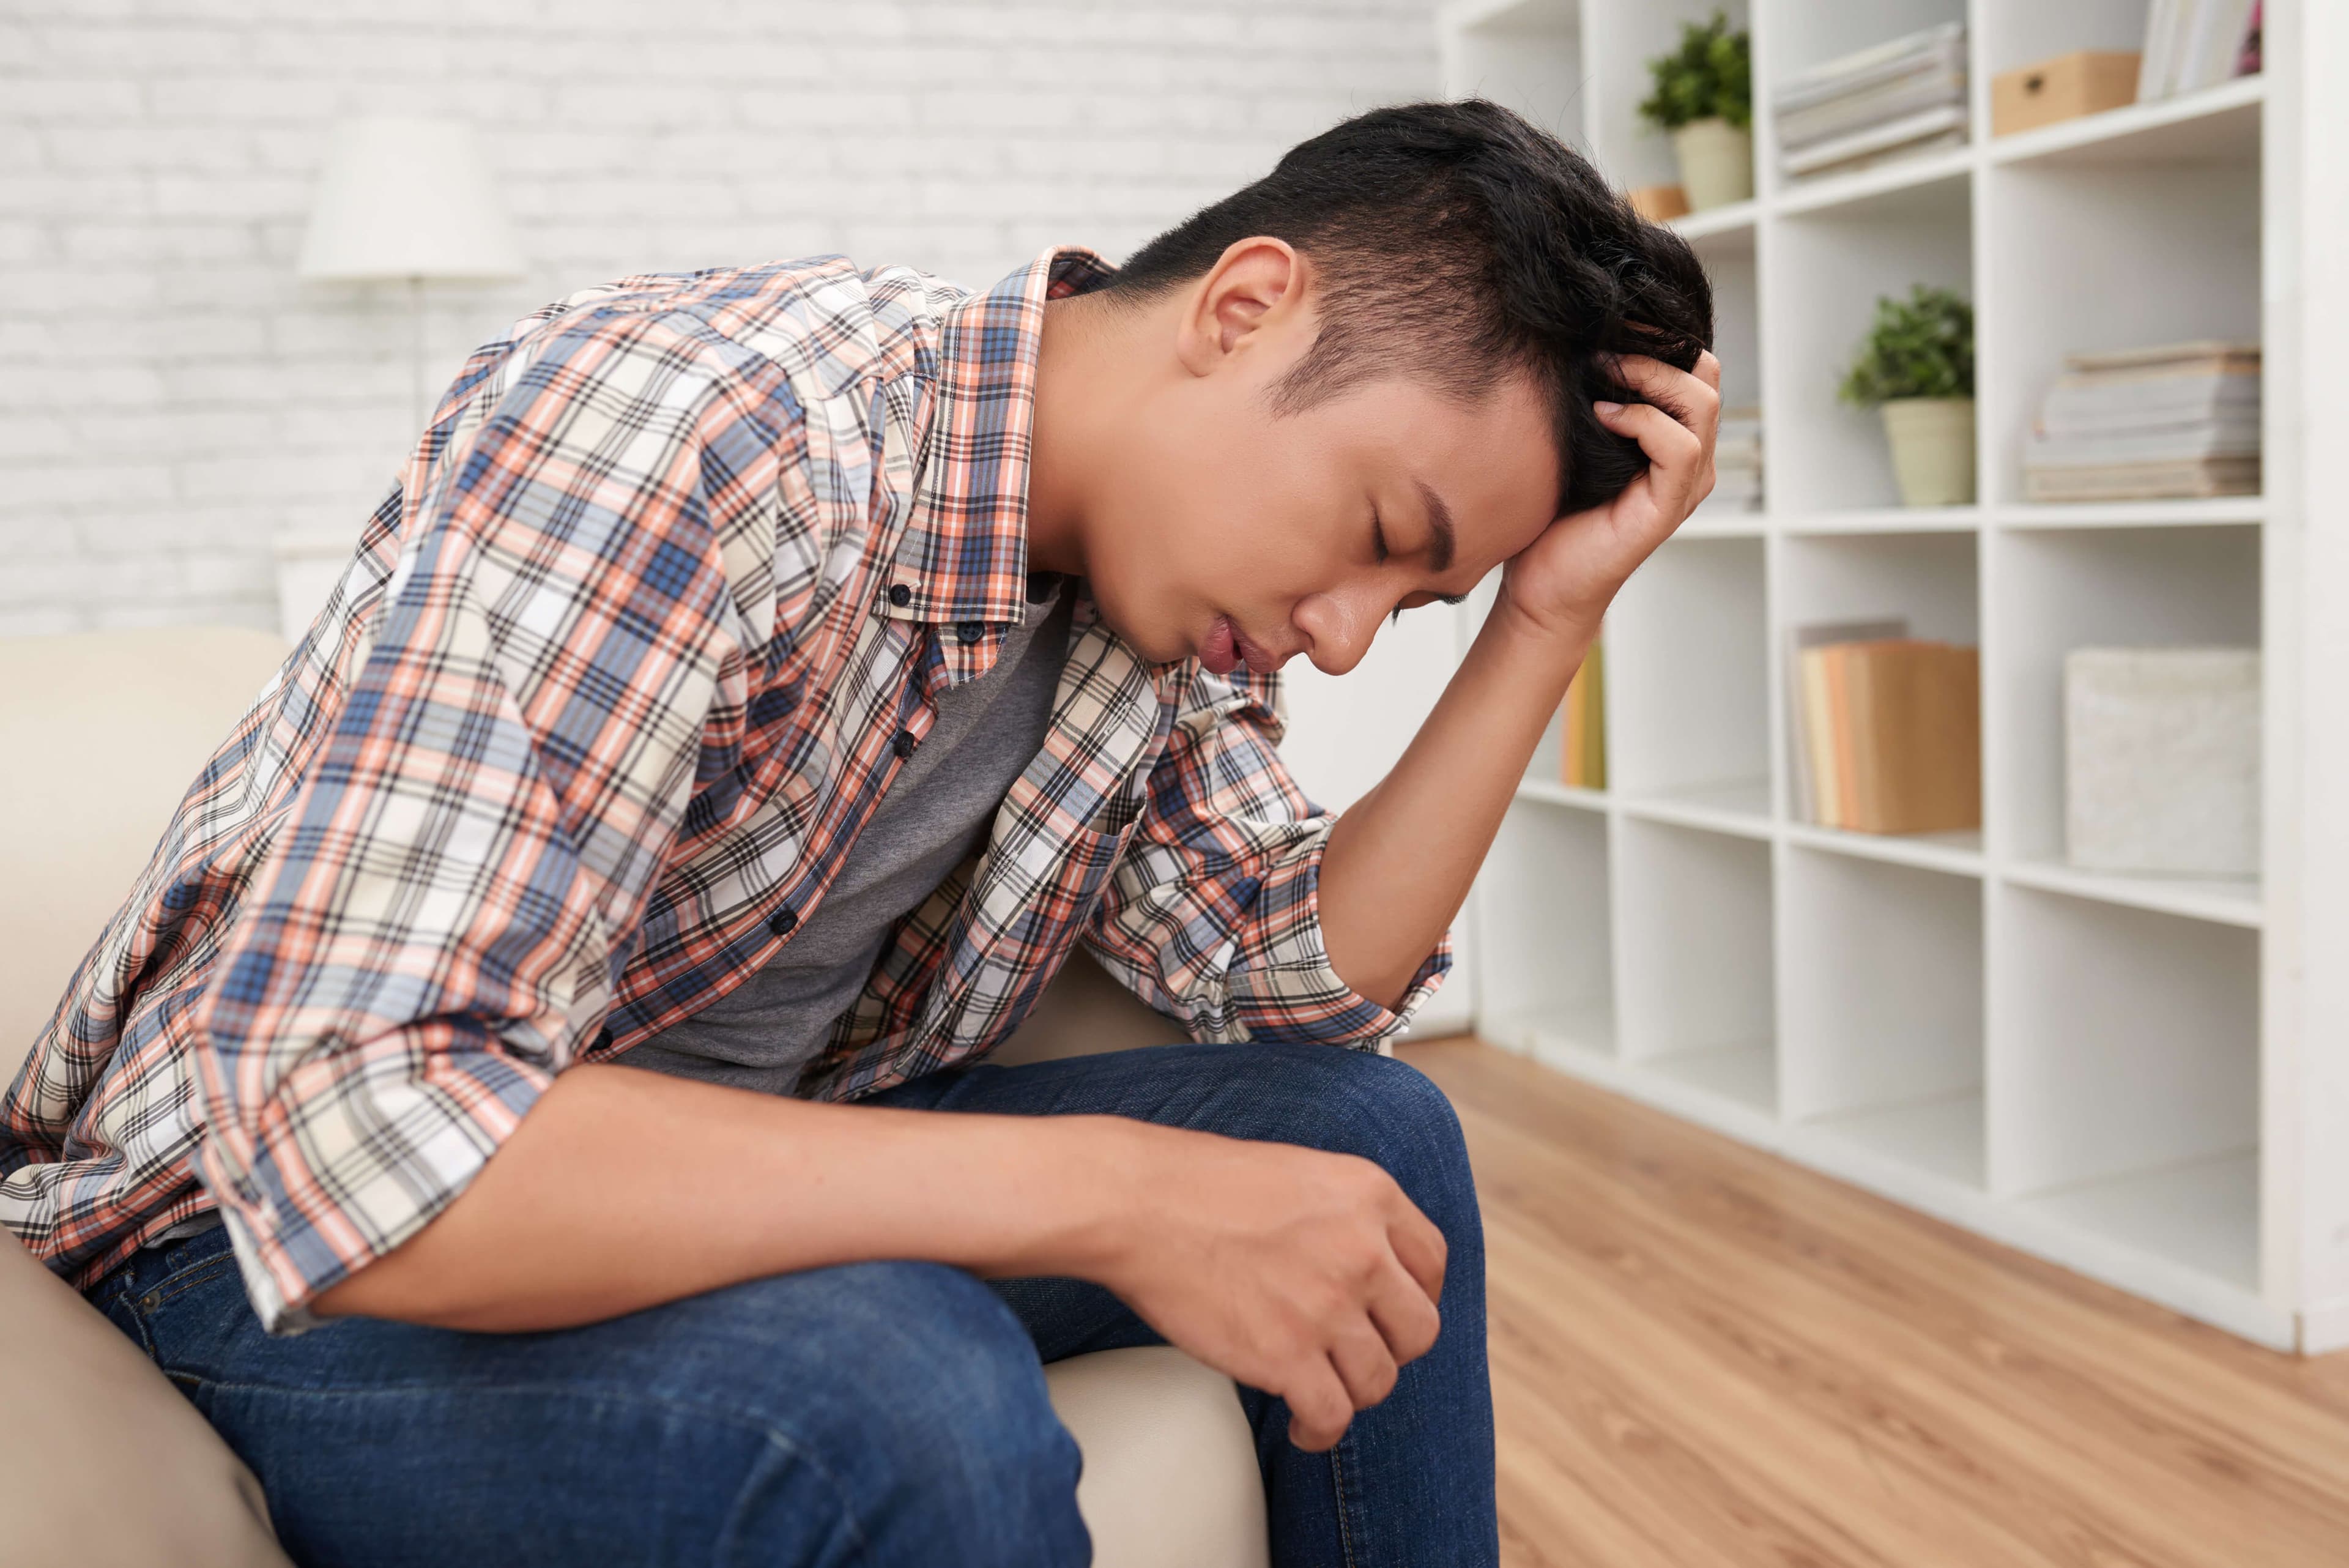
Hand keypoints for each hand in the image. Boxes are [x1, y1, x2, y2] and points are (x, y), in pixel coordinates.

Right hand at [1092, 1123, 1445, 1451]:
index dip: (1416, 1296)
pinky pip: (1333, 1417)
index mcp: (1369, 1195)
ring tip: (1321, 1391)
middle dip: (1391, 1350)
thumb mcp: (1301, 1172)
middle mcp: (1362, 1250)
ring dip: (1352, 1392)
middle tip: (1356, 1354)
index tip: (1390, 1314)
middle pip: (1420, 1330)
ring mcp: (1328, 1306)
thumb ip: (1346, 1215)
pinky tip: (1302, 1427)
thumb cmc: (1200, 1185)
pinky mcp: (1287, 1356)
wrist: (1140, 1203)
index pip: (1432, 1263)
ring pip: (1379, 1380)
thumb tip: (1366, 1265)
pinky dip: (1320, 1432)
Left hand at [1499, 349, 1722, 639]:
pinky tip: (1602, 416)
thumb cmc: (1550, 512)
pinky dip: (1643, 421)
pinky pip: (1680, 447)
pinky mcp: (1668, 507)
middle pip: (1705, 374)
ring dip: (1651, 378)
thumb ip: (1590, 393)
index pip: (1693, 363)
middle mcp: (1689, 455)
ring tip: (1601, 373)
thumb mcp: (1570, 437)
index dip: (1660, 334)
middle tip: (1602, 345)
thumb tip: (1574, 337)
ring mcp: (1684, 482)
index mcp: (1671, 433)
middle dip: (1656, 348)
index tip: (1611, 320)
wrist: (1540, 584)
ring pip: (1701, 404)